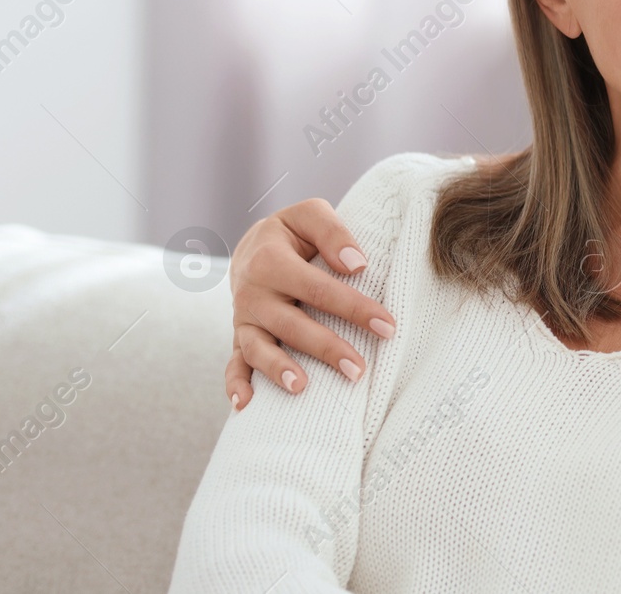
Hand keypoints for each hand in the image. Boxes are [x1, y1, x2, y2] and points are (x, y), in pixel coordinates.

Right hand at [226, 199, 395, 410]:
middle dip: (326, 348)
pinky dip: (235, 384)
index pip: (319, 289)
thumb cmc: (293, 233)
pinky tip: (245, 405)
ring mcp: (244, 318)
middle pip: (292, 325)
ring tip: (301, 388)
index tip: (387, 326)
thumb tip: (357, 264)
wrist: (253, 245)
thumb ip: (332, 232)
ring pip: (258, 348)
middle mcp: (253, 293)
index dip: (354, 308)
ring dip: (278, 370)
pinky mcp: (239, 336)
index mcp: (271, 261)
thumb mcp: (310, 215)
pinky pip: (233, 362)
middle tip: (358, 370)